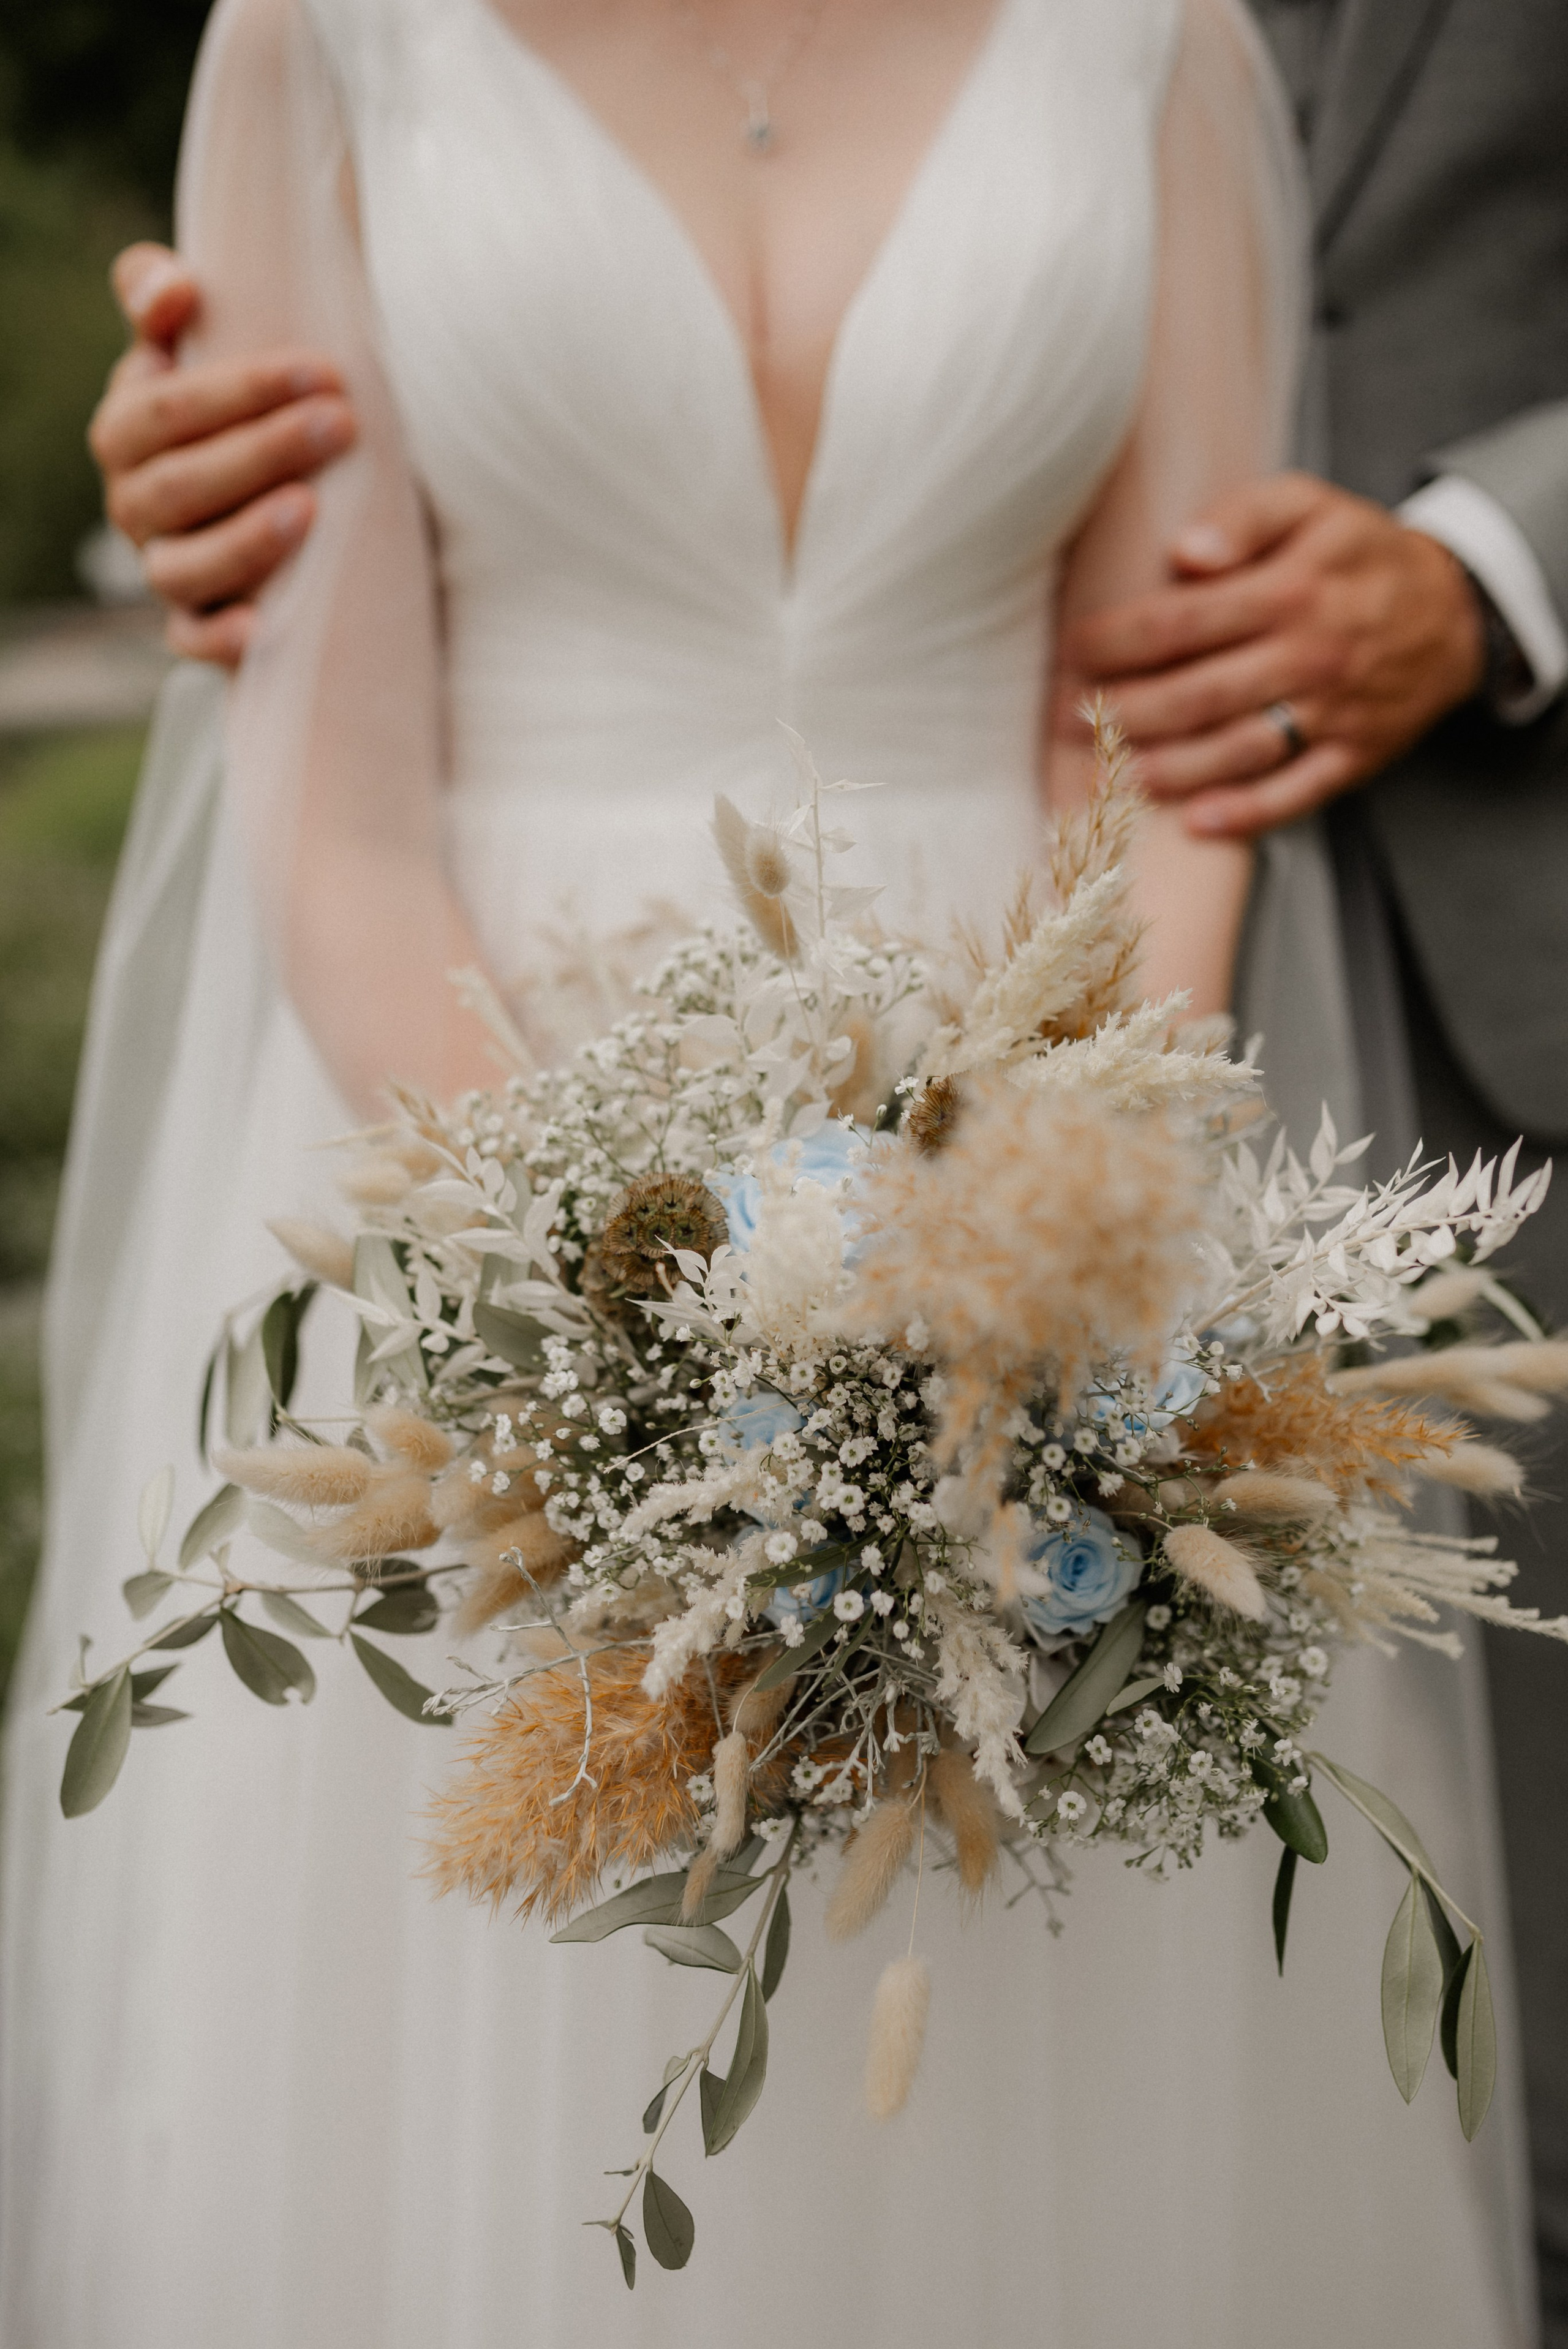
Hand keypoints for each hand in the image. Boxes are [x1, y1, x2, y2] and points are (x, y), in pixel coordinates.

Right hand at [88, 243, 357, 664]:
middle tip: (342, 423)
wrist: (280, 490)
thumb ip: (164, 297)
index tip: (323, 369)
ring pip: (181, 566)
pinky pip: (192, 641)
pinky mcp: (195, 624)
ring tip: (310, 509)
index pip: (165, 408)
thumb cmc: (242, 405)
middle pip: (180, 484)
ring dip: (244, 540)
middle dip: (263, 451)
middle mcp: (134, 503)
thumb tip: (174, 286)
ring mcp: (163, 567)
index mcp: (127, 430)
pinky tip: (261, 626)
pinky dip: (219, 639)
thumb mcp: (203, 342)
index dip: (240, 389)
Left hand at [1053, 472, 1486, 837]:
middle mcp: (1311, 654)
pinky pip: (1296, 792)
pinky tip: (1195, 822)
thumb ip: (1244, 518)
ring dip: (1170, 767)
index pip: (1181, 622)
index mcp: (1292, 589)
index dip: (1115, 642)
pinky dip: (1246, 813)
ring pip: (1239, 749)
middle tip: (1070, 718)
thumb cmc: (1356, 554)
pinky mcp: (1355, 756)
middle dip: (1124, 710)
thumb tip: (1183, 552)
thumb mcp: (1310, 505)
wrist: (1453, 610)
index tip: (1071, 652)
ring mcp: (1334, 712)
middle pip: (1198, 693)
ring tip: (1113, 772)